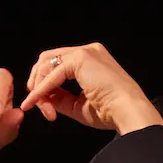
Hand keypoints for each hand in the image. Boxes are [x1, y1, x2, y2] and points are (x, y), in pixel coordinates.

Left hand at [19, 42, 162, 136]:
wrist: (127, 111)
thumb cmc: (109, 111)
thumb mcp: (77, 104)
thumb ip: (58, 97)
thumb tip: (39, 96)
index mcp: (91, 60)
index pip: (57, 65)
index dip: (44, 85)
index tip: (42, 107)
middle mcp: (88, 51)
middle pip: (47, 60)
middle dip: (37, 83)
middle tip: (35, 104)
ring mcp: (85, 52)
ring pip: (46, 64)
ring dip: (39, 89)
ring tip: (45, 110)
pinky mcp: (81, 57)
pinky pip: (52, 74)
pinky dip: (42, 89)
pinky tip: (36, 101)